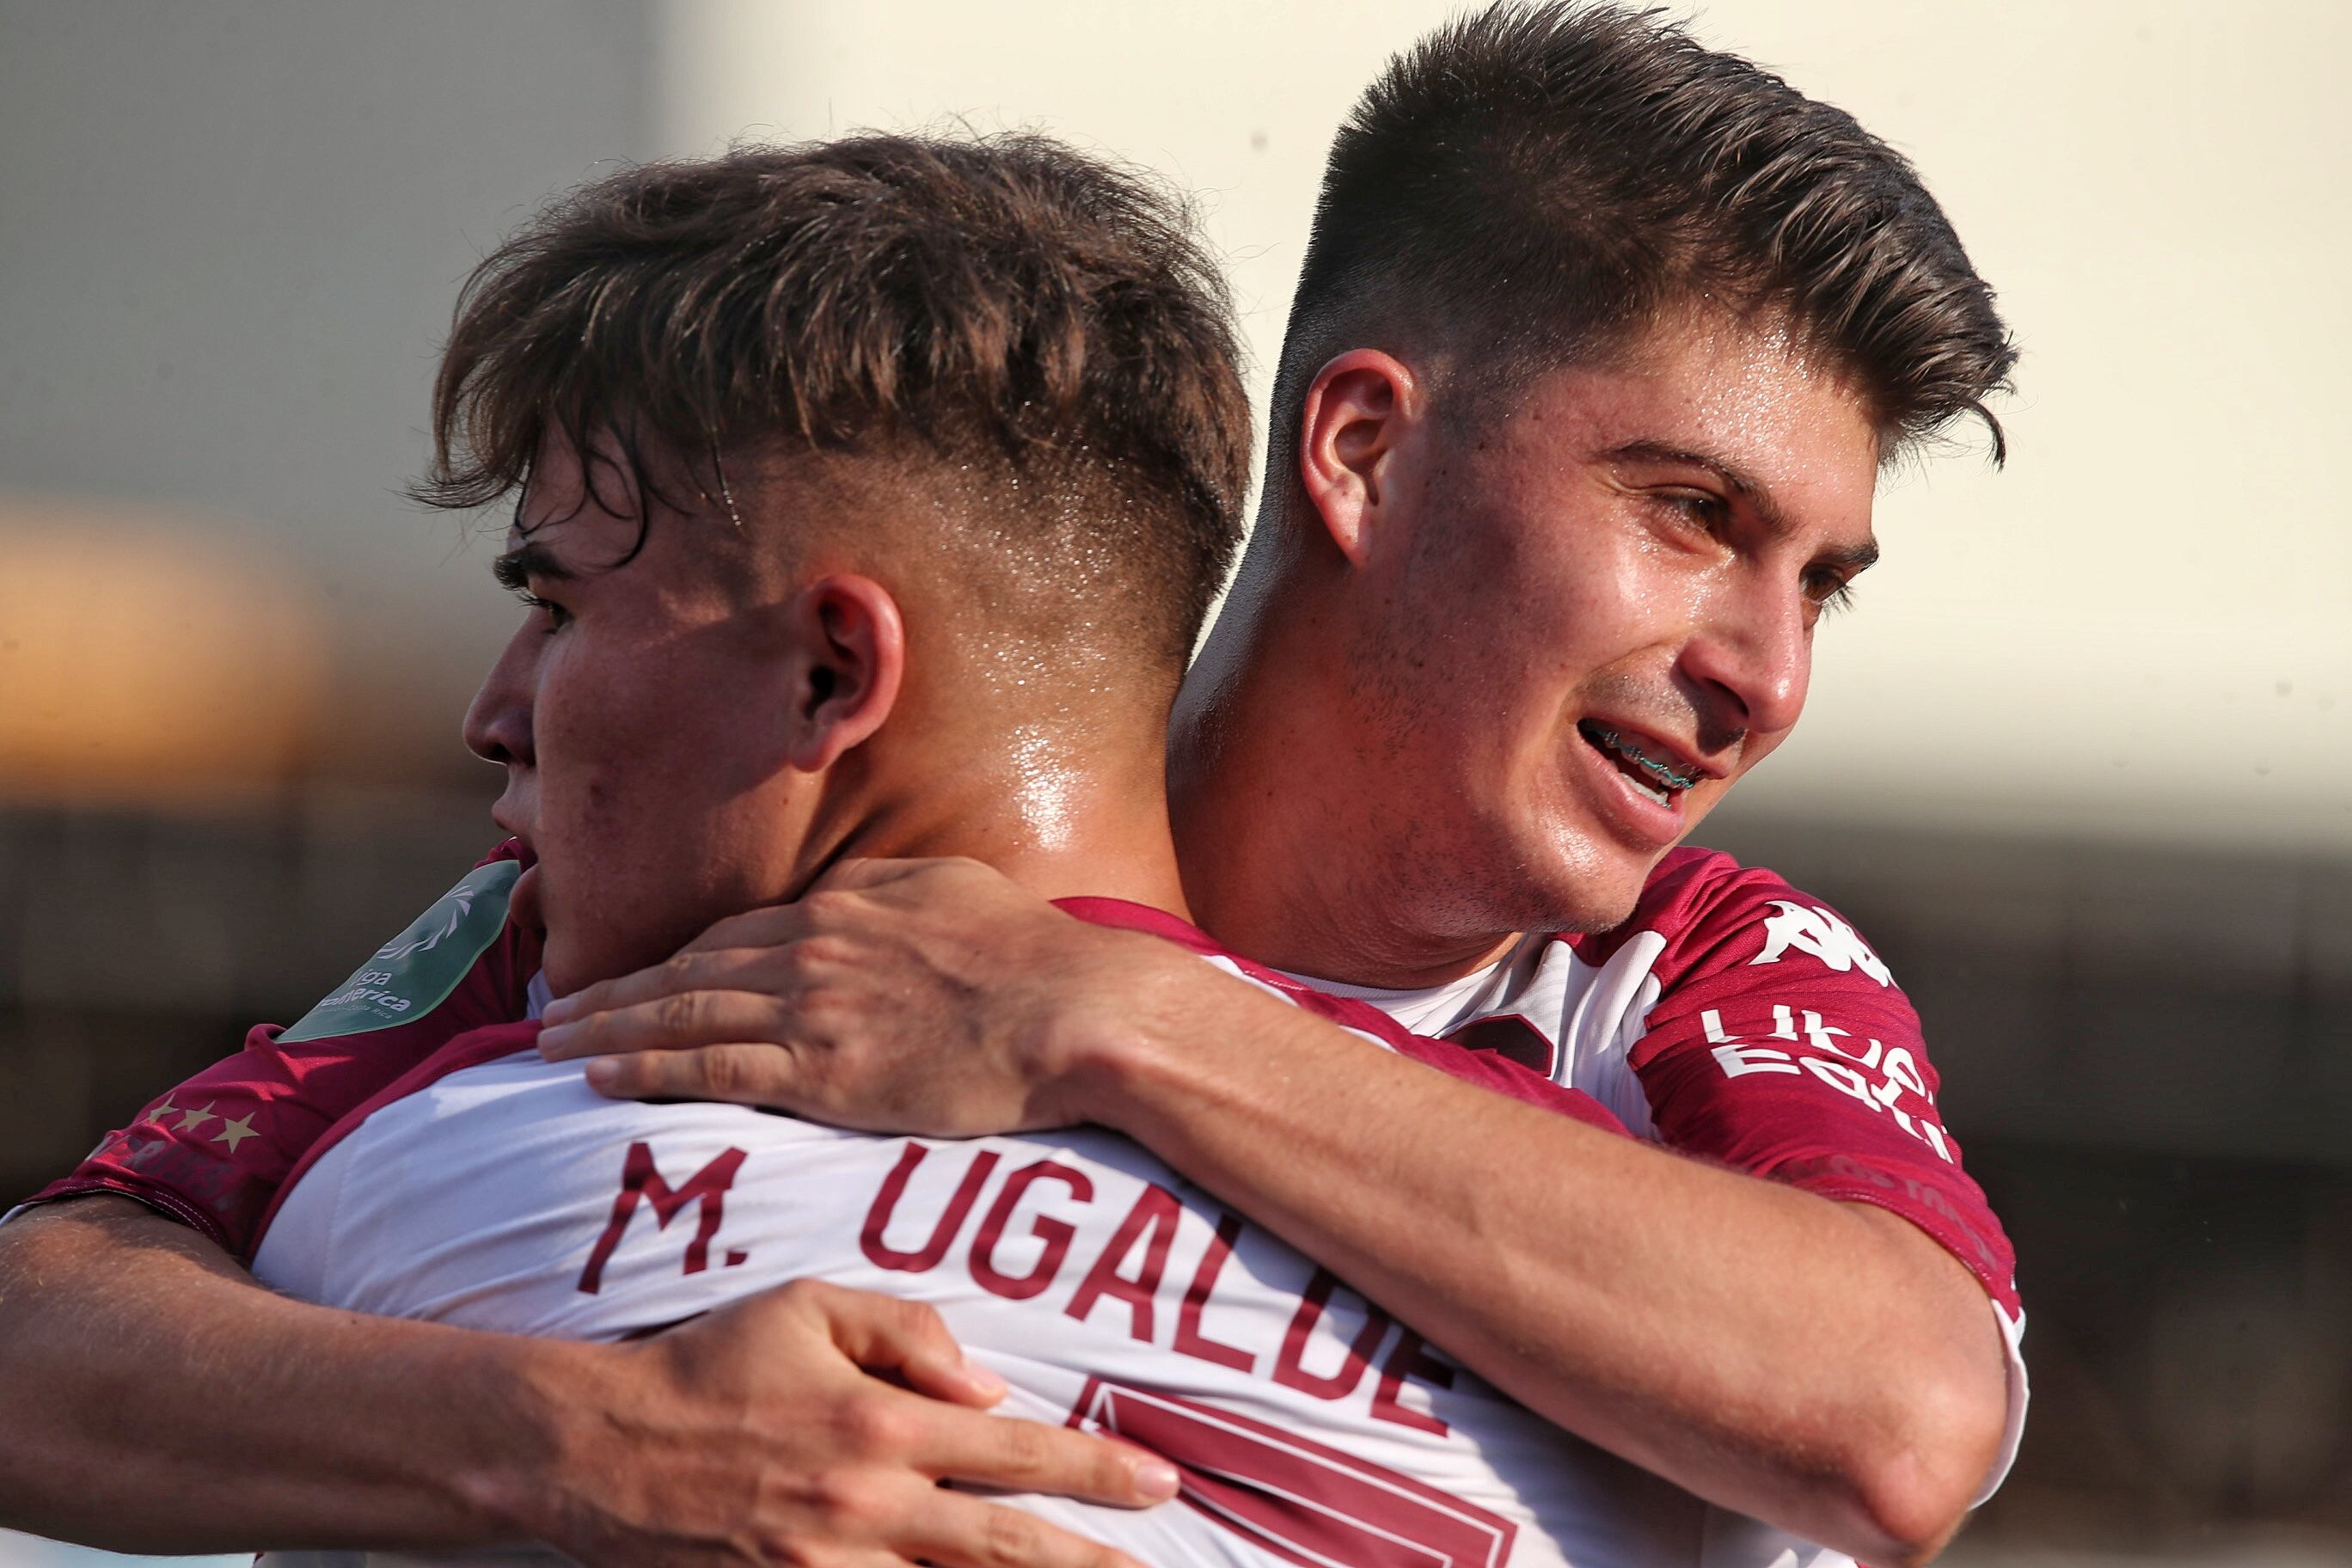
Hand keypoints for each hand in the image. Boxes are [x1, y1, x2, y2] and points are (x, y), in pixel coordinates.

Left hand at [536, 857, 1182, 1134]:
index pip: (734, 933)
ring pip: (681, 1015)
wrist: (1071, 1009)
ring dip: (607, 1028)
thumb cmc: (1032, 953)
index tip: (633, 976)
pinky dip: (645, 1069)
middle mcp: (810, 949)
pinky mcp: (823, 1071)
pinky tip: (599, 1077)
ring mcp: (812, 1009)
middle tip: (553, 1010)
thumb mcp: (954, 887)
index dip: (672, 958)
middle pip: (687, 970)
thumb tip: (852, 894)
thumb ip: (889, 889)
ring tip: (551, 1046)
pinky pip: (710, 1068)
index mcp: (843, 906)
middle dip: (614, 991)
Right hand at [536, 1278, 1177, 1567]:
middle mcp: (869, 1503)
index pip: (1017, 1447)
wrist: (598, 1448)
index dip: (1098, 1469)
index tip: (1161, 1482)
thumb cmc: (710, 1364)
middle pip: (1008, 1547)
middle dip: (1092, 1560)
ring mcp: (830, 1566)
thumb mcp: (809, 1306)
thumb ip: (908, 1331)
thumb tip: (991, 1384)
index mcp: (882, 1421)